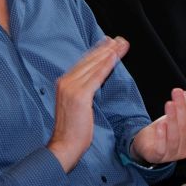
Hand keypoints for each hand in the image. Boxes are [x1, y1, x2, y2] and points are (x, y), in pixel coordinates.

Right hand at [48, 37, 129, 171]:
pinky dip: (106, 65)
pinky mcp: (80, 95)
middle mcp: (66, 82)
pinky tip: (114, 57)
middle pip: (89, 61)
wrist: (64, 145)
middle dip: (106, 48)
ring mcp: (71, 88)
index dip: (98, 51)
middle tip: (119, 39)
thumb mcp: (77, 105)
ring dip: (109, 53)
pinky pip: (96, 77)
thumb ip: (83, 91)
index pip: (84, 63)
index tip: (109, 43)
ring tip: (121, 44)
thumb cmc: (72, 130)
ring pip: (94, 66)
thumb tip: (93, 82)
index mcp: (64, 83)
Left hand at [130, 88, 185, 164]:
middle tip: (177, 93)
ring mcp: (171, 154)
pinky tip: (160, 124)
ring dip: (172, 119)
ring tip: (169, 104)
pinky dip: (161, 135)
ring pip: (175, 137)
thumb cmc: (168, 131)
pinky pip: (161, 148)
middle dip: (182, 109)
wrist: (148, 144)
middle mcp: (185, 149)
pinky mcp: (157, 156)